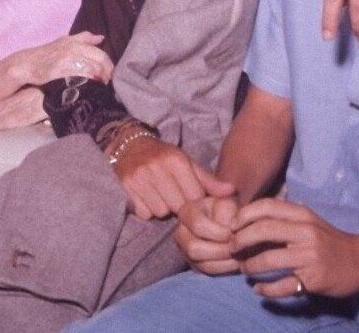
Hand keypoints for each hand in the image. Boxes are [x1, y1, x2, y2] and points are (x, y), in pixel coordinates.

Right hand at [13, 31, 113, 84]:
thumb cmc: (46, 55)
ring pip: (94, 66)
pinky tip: (92, 85)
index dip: (108, 64)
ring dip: (101, 77)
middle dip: (108, 71)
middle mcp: (73, 46)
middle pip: (100, 58)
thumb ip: (84, 38)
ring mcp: (68, 57)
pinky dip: (90, 79)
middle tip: (109, 82)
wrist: (27, 64)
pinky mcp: (62, 68)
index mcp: (75, 41)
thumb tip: (101, 37)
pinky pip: (82, 73)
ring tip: (102, 86)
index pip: (100, 52)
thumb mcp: (65, 42)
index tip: (110, 73)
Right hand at [112, 135, 233, 219]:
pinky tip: (146, 197)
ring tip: (159, 194)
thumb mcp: (185, 162)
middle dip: (178, 204)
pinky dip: (147, 209)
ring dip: (162, 207)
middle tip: (172, 194)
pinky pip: (144, 213)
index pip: (194, 195)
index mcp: (175, 160)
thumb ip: (208, 180)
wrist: (128, 145)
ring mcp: (139, 178)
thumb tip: (232, 191)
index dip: (193, 198)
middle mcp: (157, 168)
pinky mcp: (126, 188)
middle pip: (178, 206)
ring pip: (161, 211)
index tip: (187, 193)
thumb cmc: (162, 156)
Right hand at [175, 192, 239, 274]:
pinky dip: (223, 269)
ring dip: (223, 262)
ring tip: (239, 255)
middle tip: (237, 247)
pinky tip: (235, 262)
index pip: (197, 224)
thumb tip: (229, 191)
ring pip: (200, 263)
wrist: (229, 224)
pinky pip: (206, 272)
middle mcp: (180, 230)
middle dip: (220, 250)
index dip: (218, 232)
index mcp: (186, 210)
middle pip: (193, 248)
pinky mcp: (193, 263)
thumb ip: (225, 197)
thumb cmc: (227, 209)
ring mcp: (184, 248)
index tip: (233, 232)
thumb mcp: (226, 199)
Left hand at [230, 198, 358, 298]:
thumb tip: (245, 218)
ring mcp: (310, 256)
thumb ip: (282, 217)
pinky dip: (266, 289)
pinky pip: (284, 286)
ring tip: (243, 268)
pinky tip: (258, 289)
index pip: (265, 207)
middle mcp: (305, 232)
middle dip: (240, 240)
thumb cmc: (327, 239)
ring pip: (269, 260)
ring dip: (250, 266)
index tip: (231, 226)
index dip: (244, 215)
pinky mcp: (314, 279)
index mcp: (301, 214)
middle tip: (231, 248)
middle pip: (262, 231)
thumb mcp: (307, 220)